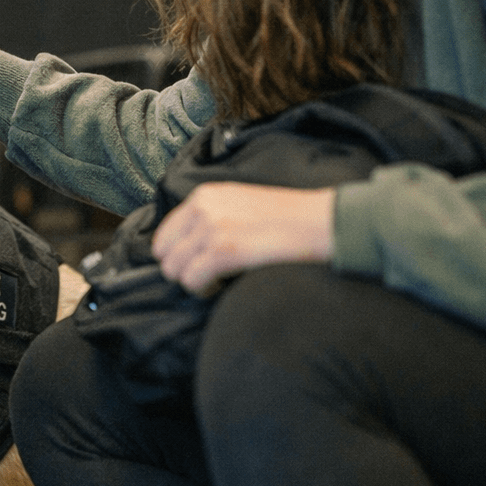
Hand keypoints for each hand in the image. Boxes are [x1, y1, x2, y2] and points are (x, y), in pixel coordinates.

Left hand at [152, 183, 334, 294]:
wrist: (321, 222)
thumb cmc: (286, 219)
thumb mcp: (239, 203)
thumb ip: (210, 217)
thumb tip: (185, 247)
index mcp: (204, 196)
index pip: (164, 235)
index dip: (178, 256)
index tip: (199, 264)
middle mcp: (202, 208)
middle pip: (165, 255)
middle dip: (185, 271)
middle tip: (212, 275)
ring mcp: (211, 228)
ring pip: (175, 271)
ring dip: (195, 282)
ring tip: (221, 280)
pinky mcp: (224, 249)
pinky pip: (192, 280)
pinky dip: (205, 289)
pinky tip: (225, 284)